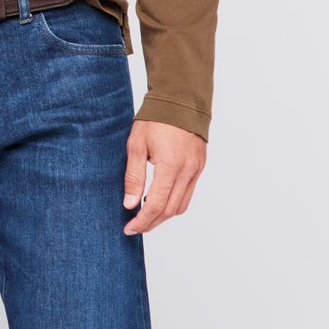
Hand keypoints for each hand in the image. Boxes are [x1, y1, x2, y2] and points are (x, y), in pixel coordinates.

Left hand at [122, 119, 206, 233]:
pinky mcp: (199, 166)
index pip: (155, 205)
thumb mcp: (136, 146)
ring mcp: (196, 169)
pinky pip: (188, 193)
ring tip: (146, 216)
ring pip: (181, 205)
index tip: (129, 228)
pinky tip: (159, 201)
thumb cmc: (155, 119)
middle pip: (169, 210)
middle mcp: (187, 171)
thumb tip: (130, 204)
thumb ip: (133, 177)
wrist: (180, 100)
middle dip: (151, 222)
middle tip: (135, 226)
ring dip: (163, 216)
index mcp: (170, 165)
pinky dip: (173, 203)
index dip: (141, 221)